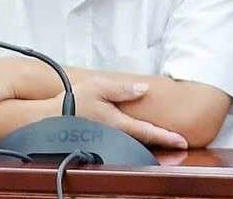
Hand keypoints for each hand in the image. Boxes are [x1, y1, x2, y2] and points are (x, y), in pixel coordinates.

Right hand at [73, 78, 187, 149]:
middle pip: (145, 142)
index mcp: (118, 123)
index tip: (183, 141)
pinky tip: (145, 138)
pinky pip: (125, 141)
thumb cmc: (73, 101)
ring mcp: (108, 139)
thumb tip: (144, 89)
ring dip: (153, 144)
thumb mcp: (99, 87)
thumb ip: (122, 89)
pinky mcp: (102, 139)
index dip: (166, 137)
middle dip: (164, 145)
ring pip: (136, 143)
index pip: (147, 131)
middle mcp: (115, 135)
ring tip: (169, 142)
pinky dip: (139, 141)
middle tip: (183, 145)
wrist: (49, 117)